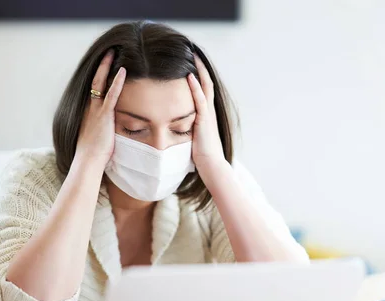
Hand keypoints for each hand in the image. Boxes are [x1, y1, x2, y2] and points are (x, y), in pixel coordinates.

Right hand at [75, 50, 126, 168]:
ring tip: (113, 52)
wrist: (88, 161)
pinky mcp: (104, 116)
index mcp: (88, 112)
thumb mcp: (97, 137)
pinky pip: (111, 95)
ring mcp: (96, 110)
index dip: (99, 76)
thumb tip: (109, 130)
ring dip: (107, 67)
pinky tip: (123, 71)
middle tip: (108, 52)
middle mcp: (89, 108)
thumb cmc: (93, 154)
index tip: (105, 65)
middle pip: (94, 81)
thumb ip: (102, 128)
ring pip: (100, 83)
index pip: (93, 89)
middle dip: (101, 65)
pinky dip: (117, 82)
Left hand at [187, 55, 226, 172]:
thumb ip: (185, 127)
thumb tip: (173, 124)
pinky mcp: (204, 121)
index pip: (203, 88)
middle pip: (206, 82)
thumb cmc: (201, 156)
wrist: (211, 167)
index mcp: (205, 114)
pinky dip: (195, 88)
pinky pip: (200, 101)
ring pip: (205, 87)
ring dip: (199, 71)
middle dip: (200, 66)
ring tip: (192, 55)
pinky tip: (190, 77)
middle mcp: (208, 111)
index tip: (190, 61)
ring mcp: (208, 115)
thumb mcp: (192, 137)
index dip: (198, 74)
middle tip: (192, 50)